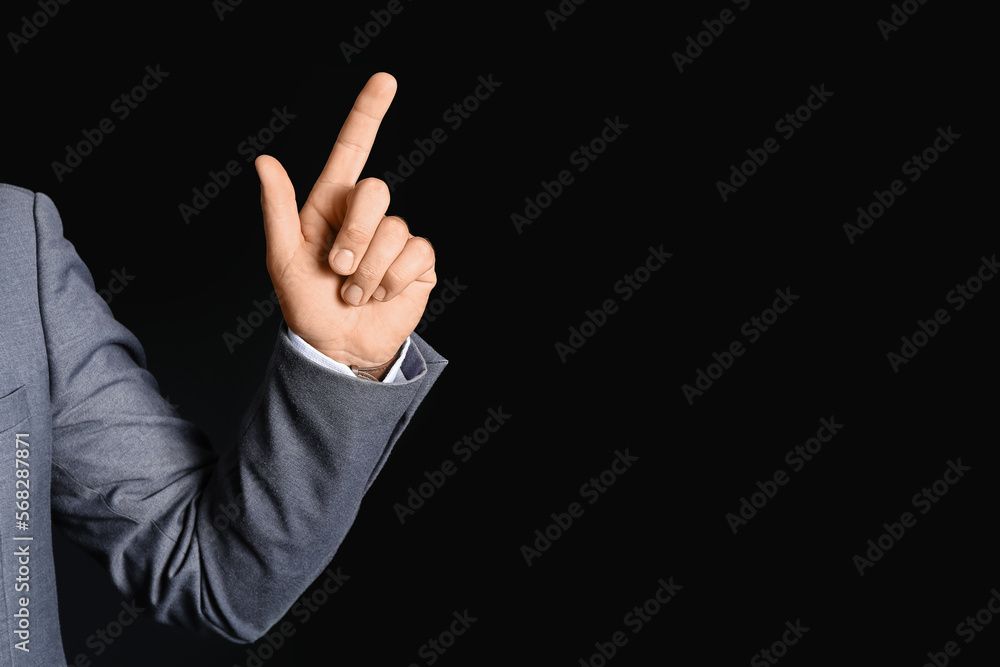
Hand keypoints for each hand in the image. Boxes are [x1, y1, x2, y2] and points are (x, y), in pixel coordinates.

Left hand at [254, 72, 435, 368]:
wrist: (338, 346)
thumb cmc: (307, 304)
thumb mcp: (282, 260)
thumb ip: (278, 210)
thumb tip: (265, 161)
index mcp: (332, 205)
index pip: (353, 150)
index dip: (369, 113)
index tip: (385, 80)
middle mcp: (367, 216)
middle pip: (376, 192)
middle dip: (354, 236)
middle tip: (337, 270)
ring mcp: (395, 238)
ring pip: (393, 231)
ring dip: (367, 272)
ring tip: (354, 293)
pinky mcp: (418, 262)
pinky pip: (414, 254)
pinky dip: (391, 280)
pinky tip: (380, 295)